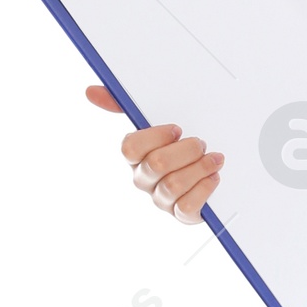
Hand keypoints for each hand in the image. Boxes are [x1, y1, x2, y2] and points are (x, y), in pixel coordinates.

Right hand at [85, 84, 223, 223]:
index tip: (177, 129)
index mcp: (135, 156)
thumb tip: (91, 92)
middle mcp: (144, 179)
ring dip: (199, 168)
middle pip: (156, 165)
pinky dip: (204, 189)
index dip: (155, 137)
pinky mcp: (180, 214)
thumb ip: (125, 106)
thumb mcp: (157, 124)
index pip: (130, 148)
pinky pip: (187, 206)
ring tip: (214, 159)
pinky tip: (213, 177)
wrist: (209, 175)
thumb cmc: (178, 147)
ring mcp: (161, 199)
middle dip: (185, 150)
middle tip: (201, 143)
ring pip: (173, 185)